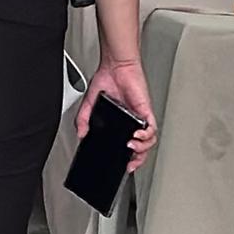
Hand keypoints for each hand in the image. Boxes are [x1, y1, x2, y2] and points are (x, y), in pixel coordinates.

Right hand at [86, 49, 157, 170]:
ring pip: (149, 141)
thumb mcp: (89, 105)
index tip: (122, 167)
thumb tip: (81, 135)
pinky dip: (146, 135)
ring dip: (142, 148)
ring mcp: (140, 118)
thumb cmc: (107, 80)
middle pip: (141, 148)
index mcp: (120, 124)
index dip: (127, 159)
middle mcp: (132, 122)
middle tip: (129, 165)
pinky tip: (137, 135)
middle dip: (137, 160)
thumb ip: (83, 120)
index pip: (127, 146)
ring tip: (132, 147)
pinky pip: (152, 128)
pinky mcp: (145, 111)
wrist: (115, 66)